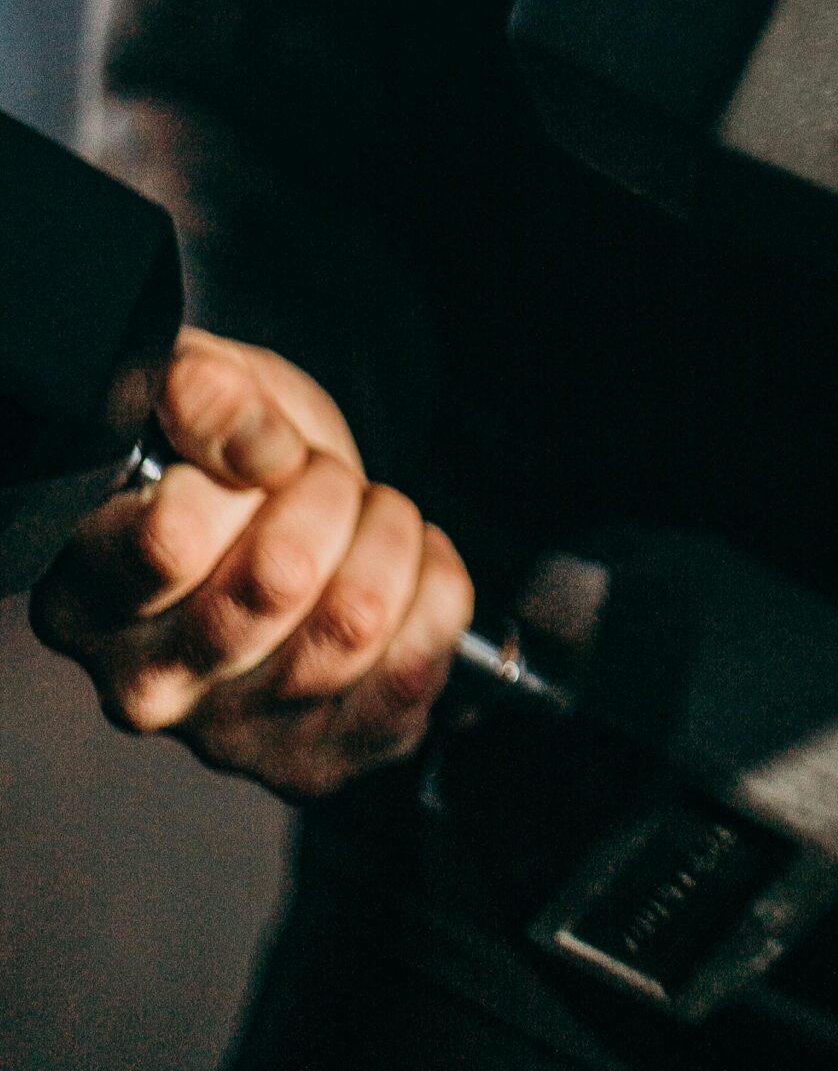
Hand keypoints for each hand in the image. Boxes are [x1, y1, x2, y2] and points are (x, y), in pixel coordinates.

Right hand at [31, 328, 472, 800]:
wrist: (294, 522)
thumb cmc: (235, 461)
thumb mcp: (214, 390)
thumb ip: (207, 392)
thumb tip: (236, 426)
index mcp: (88, 593)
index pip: (173, 540)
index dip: (243, 472)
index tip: (261, 450)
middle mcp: (144, 684)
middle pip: (278, 579)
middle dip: (326, 493)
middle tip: (320, 479)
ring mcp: (230, 736)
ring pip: (354, 623)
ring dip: (387, 538)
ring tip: (366, 518)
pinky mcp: (317, 762)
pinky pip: (414, 673)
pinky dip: (435, 595)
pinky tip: (408, 568)